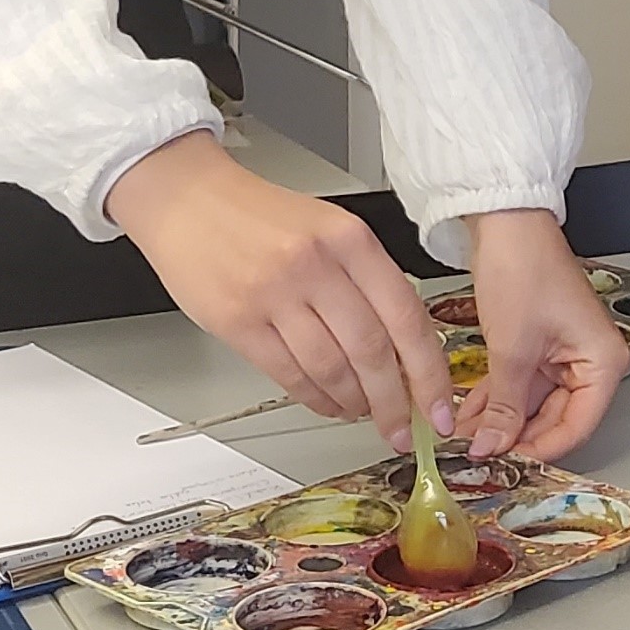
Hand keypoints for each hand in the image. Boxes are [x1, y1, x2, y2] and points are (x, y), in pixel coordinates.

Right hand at [107, 133, 453, 450]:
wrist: (189, 200)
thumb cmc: (262, 216)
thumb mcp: (331, 228)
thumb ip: (369, 279)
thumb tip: (406, 347)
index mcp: (351, 240)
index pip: (406, 316)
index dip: (428, 372)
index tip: (439, 405)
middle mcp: (317, 266)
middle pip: (372, 351)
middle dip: (394, 402)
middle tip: (403, 429)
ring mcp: (274, 295)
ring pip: (331, 369)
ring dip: (354, 403)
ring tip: (363, 413)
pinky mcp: (238, 322)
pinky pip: (289, 375)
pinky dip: (315, 398)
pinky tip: (328, 403)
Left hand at [456, 210, 629, 461]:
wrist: (505, 223)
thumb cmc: (524, 268)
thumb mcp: (513, 350)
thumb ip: (505, 407)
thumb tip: (493, 447)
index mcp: (602, 362)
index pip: (576, 427)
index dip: (539, 450)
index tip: (505, 463)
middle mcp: (589, 361)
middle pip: (554, 419)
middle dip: (512, 435)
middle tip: (478, 453)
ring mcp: (563, 354)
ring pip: (531, 404)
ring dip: (497, 419)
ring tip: (465, 436)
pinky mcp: (538, 345)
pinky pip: (519, 384)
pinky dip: (494, 398)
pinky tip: (467, 414)